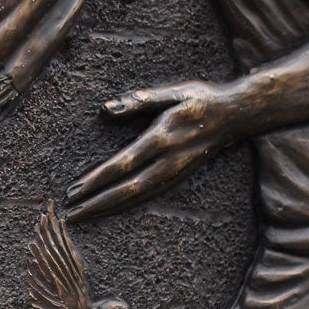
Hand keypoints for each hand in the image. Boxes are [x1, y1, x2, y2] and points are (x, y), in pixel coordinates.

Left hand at [64, 79, 239, 222]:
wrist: (235, 116)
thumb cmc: (200, 100)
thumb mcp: (171, 93)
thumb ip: (137, 101)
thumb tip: (105, 110)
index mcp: (162, 138)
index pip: (122, 165)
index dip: (96, 180)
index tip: (75, 189)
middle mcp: (168, 161)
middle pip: (126, 189)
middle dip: (97, 203)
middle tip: (72, 213)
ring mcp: (175, 173)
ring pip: (137, 197)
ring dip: (109, 208)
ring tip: (84, 216)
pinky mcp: (179, 178)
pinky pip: (148, 196)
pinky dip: (126, 205)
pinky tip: (111, 209)